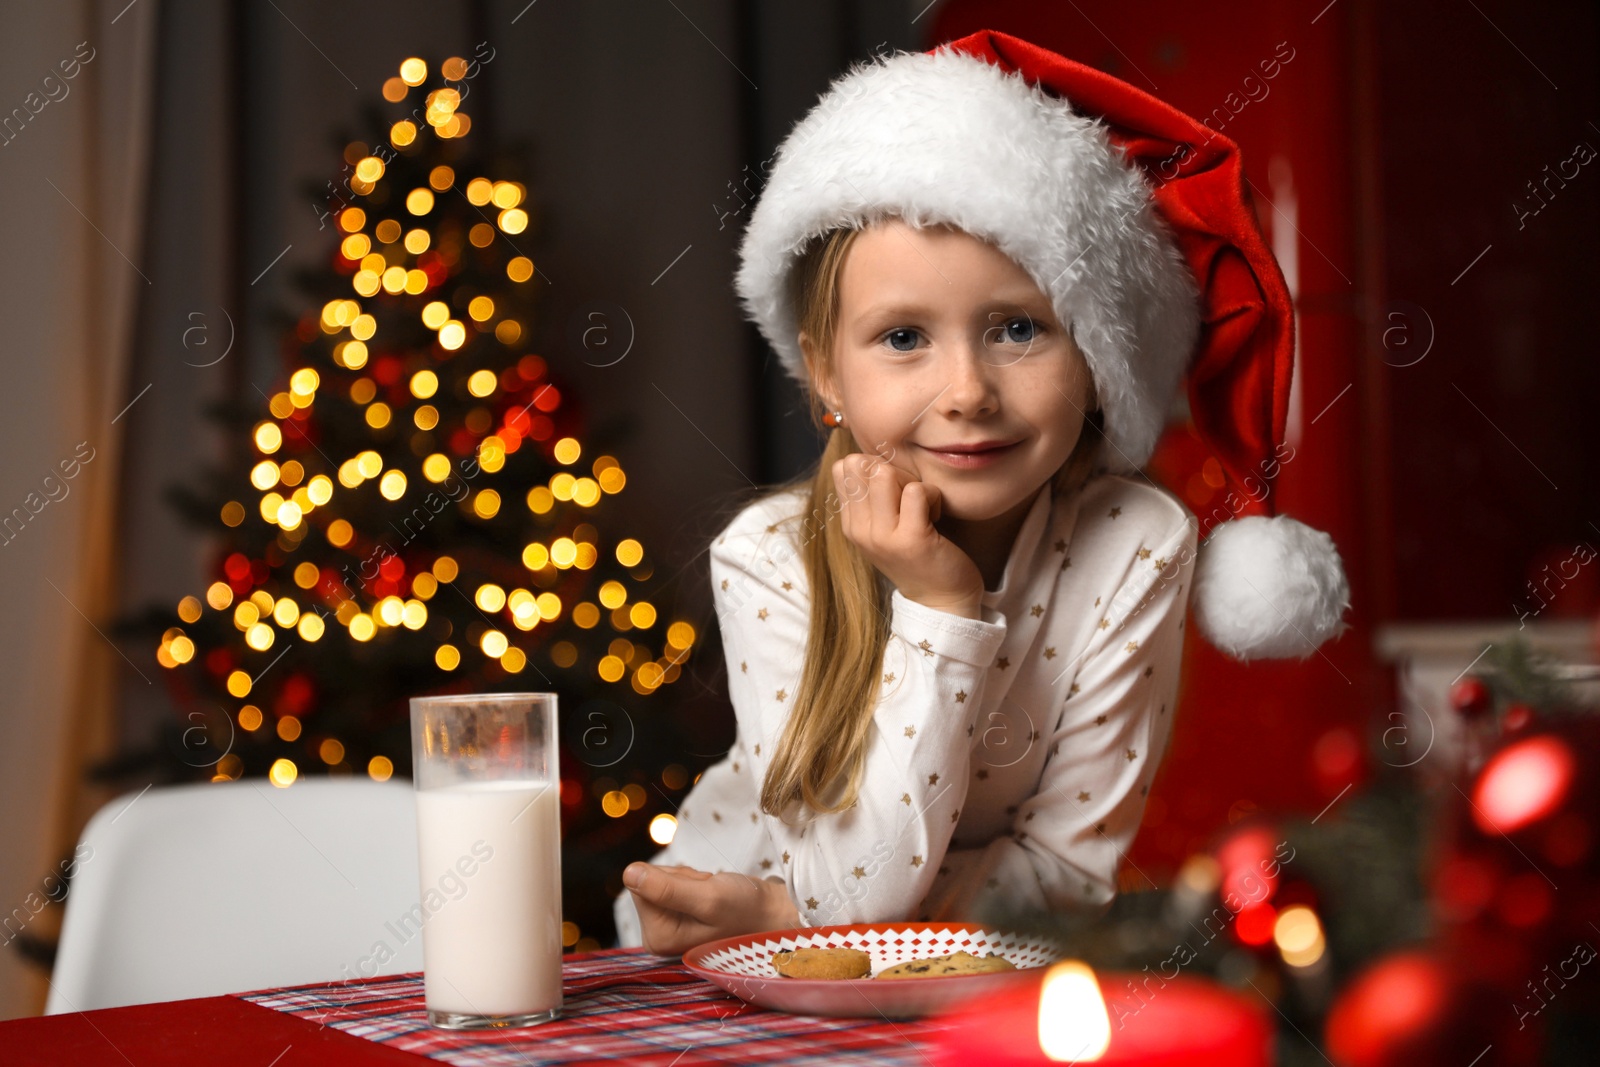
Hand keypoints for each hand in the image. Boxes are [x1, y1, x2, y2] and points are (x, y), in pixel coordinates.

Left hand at [624, 862, 801, 956]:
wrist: (772, 913)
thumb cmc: (745, 909)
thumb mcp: (707, 897)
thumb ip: (667, 888)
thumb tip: (627, 873)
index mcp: (658, 939)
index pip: (641, 885)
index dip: (674, 877)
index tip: (702, 891)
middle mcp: (658, 937)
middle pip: (650, 882)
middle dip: (682, 878)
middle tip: (711, 891)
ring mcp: (667, 928)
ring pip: (662, 879)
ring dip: (691, 879)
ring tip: (715, 893)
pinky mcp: (677, 917)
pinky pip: (674, 883)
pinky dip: (695, 881)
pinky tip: (713, 893)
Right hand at [832, 452, 983, 617]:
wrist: (941, 600)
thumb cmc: (918, 556)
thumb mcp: (884, 528)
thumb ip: (872, 497)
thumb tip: (866, 456)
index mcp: (851, 525)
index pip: (843, 468)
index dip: (874, 466)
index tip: (894, 490)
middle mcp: (860, 531)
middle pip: (863, 465)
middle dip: (894, 471)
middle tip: (911, 498)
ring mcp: (883, 536)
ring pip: (885, 474)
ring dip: (912, 482)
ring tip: (922, 507)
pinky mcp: (911, 539)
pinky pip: (917, 491)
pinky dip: (933, 496)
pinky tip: (936, 516)